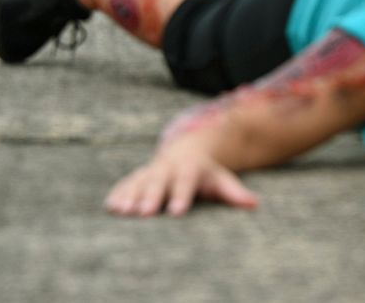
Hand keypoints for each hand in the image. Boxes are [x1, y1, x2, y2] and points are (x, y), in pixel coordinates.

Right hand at [105, 131, 258, 216]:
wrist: (185, 150)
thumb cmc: (206, 173)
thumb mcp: (221, 179)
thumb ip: (234, 192)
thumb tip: (254, 204)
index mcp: (189, 168)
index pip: (186, 182)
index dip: (181, 196)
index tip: (177, 212)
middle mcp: (168, 168)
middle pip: (159, 182)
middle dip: (150, 197)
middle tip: (144, 214)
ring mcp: (150, 170)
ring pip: (139, 182)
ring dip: (130, 196)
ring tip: (121, 211)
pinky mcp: (137, 176)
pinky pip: (126, 184)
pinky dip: (118, 194)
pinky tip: (109, 207)